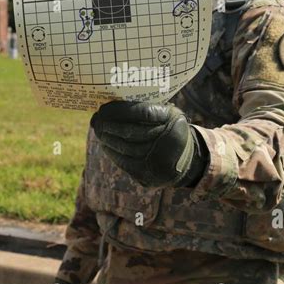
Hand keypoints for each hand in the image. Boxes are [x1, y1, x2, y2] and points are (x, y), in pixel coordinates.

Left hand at [90, 100, 207, 187]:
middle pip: (131, 132)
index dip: (120, 110)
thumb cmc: (169, 129)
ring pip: (125, 148)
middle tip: (96, 119)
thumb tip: (109, 107)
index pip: (143, 113)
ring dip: (107, 139)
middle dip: (109, 125)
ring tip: (99, 130)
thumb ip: (145, 107)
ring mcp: (159, 160)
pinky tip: (105, 144)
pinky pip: (125, 163)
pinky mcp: (150, 176)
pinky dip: (112, 153)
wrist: (187, 160)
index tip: (103, 108)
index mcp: (173, 120)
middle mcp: (168, 141)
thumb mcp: (167, 113)